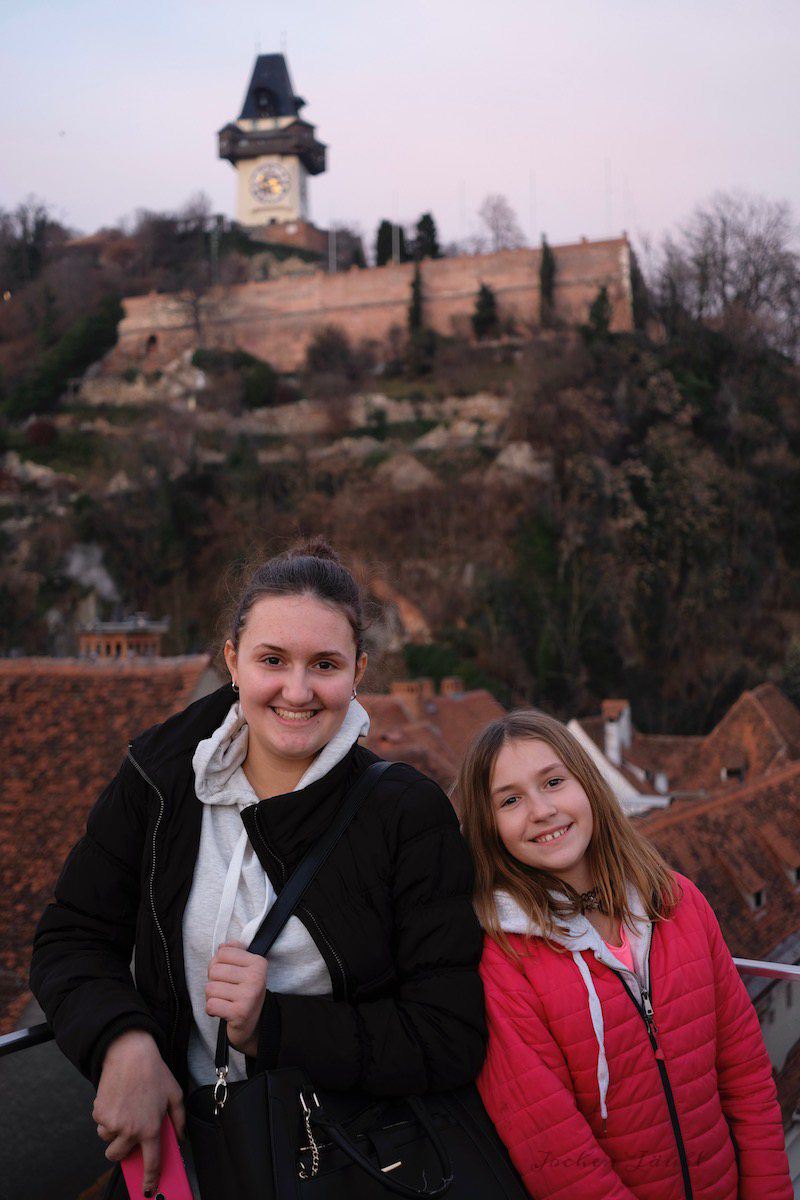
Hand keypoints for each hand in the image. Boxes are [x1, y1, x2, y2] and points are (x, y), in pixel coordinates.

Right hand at [93, 1029, 184, 1195]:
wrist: (129, 1053)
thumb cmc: (154, 1072)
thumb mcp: (175, 1094)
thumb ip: (180, 1119)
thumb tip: (180, 1137)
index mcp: (150, 1128)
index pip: (151, 1162)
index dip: (149, 1179)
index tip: (147, 1189)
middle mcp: (130, 1129)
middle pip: (118, 1155)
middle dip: (121, 1148)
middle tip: (129, 1132)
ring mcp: (112, 1123)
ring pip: (107, 1139)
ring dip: (113, 1130)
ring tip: (125, 1108)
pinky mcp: (99, 1113)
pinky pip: (100, 1123)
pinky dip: (106, 1117)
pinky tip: (117, 1099)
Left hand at [205, 940, 267, 1057]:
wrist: (252, 1024)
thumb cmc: (244, 992)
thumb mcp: (244, 968)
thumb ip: (233, 952)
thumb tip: (222, 945)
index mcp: (258, 963)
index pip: (222, 952)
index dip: (218, 963)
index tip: (227, 974)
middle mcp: (256, 978)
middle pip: (214, 970)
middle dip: (214, 981)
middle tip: (225, 990)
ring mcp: (249, 996)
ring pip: (210, 988)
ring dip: (212, 997)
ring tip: (224, 1000)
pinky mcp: (240, 1013)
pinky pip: (211, 1005)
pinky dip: (212, 1009)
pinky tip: (222, 1011)